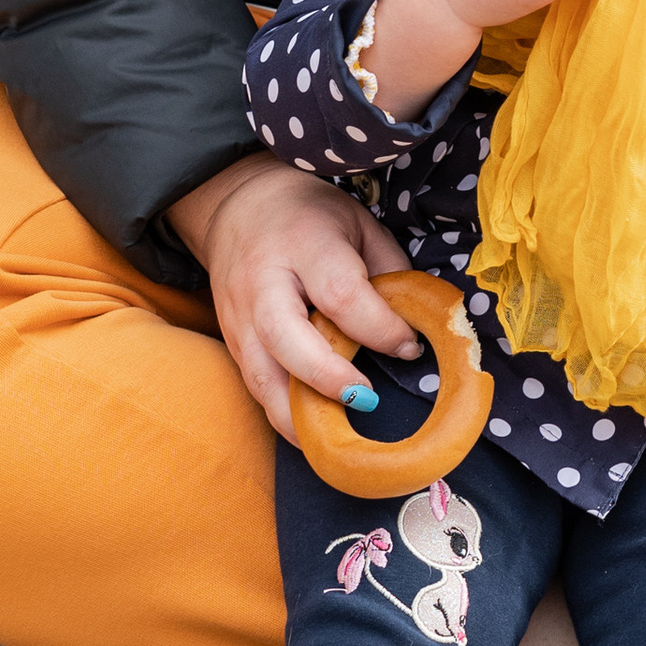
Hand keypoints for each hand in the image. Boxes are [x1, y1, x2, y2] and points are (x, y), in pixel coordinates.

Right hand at [169, 155, 423, 439]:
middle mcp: (264, 280)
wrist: (238, 206)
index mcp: (305, 243)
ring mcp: (239, 314)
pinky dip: (283, 415)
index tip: (409, 347)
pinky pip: (254, 387)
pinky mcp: (230, 340)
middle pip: (287, 339)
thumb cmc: (311, 216)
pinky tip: (313, 433)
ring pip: (261, 375)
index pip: (342, 294)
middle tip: (367, 400)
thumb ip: (388, 274)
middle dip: (330, 378)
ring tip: (338, 439)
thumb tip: (416, 329)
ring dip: (300, 416)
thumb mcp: (360, 225)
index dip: (379, 329)